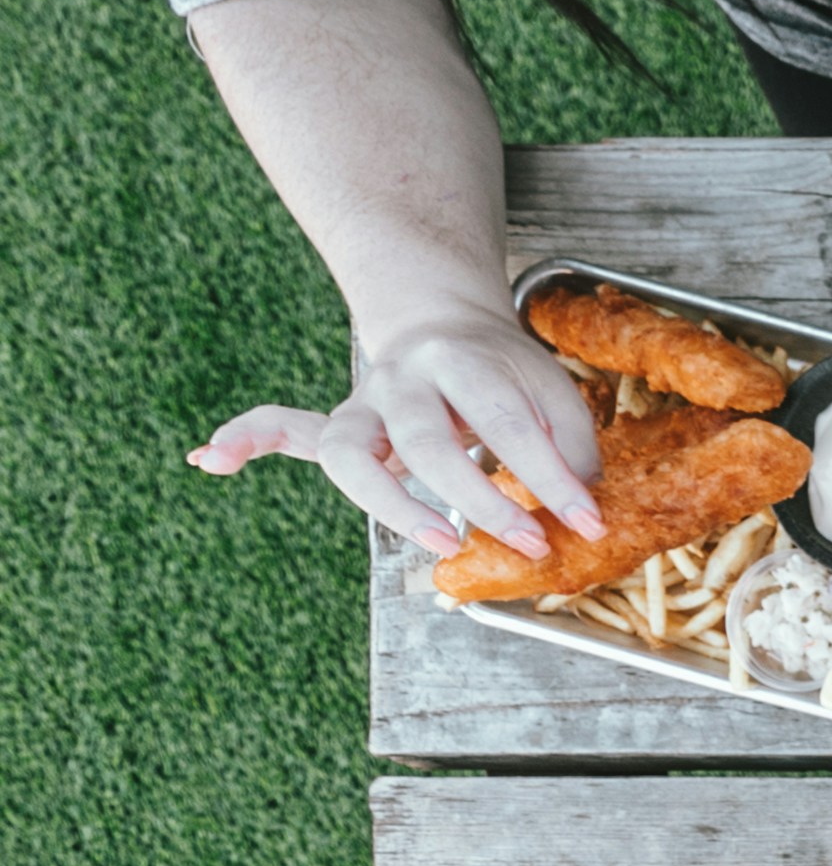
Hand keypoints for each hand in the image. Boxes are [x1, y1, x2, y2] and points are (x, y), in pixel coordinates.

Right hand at [191, 308, 600, 561]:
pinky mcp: (338, 425)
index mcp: (466, 359)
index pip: (511, 422)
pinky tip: (211, 459)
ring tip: (437, 540)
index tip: (585, 521)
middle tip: (527, 539)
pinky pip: (282, 427)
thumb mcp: (552, 392)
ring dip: (390, 503)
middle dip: (479, 498)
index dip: (553, 477)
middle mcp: (404, 379)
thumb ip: (568, 445)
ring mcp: (365, 402)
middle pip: (428, 441)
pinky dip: (245, 439)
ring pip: (352, 450)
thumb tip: (581, 508)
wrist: (445, 325)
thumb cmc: (504, 373)